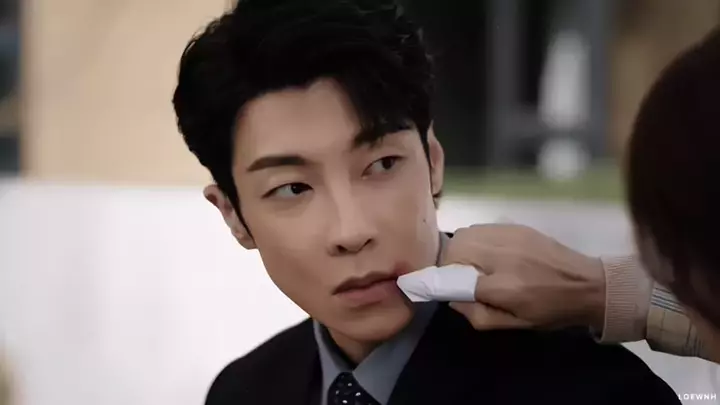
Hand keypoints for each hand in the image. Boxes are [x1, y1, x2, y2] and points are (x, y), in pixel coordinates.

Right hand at [441, 224, 606, 331]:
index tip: (434, 286)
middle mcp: (505, 257)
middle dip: (448, 263)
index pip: (456, 278)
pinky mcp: (516, 226)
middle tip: (456, 276)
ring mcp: (510, 237)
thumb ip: (479, 315)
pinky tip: (487, 252)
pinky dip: (476, 239)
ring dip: (460, 248)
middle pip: (456, 249)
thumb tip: (451, 299)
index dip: (440, 282)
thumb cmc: (551, 310)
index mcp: (505, 287)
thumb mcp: (516, 325)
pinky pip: (481, 228)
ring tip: (471, 263)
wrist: (588, 284)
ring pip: (466, 234)